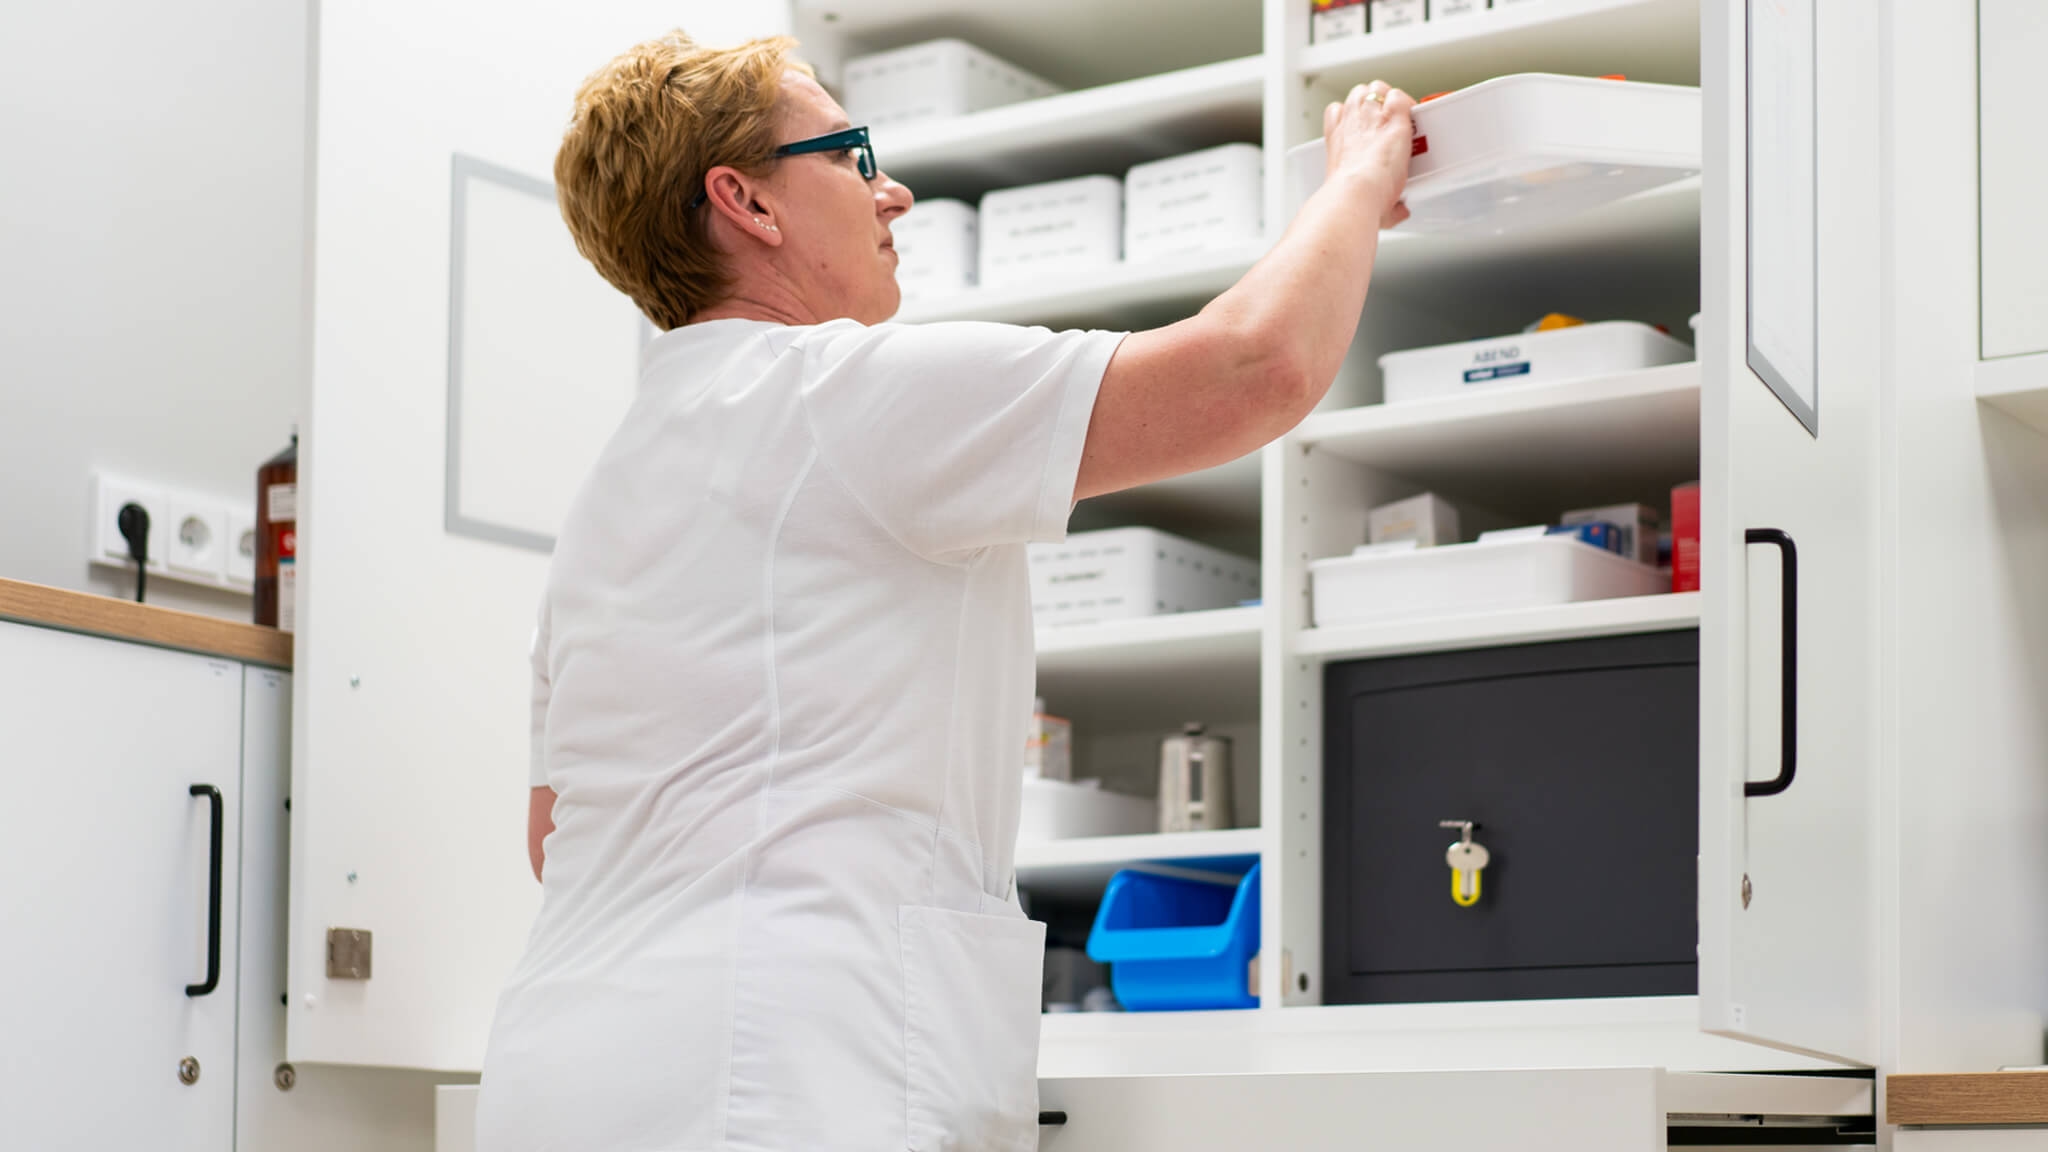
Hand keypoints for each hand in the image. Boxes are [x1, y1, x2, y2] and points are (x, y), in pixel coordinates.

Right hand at [1323, 80, 1415, 229]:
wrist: (1356, 194)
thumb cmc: (1353, 200)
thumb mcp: (1362, 199)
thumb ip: (1386, 206)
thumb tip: (1399, 212)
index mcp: (1338, 141)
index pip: (1337, 112)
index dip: (1351, 114)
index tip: (1362, 125)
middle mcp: (1351, 124)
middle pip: (1359, 95)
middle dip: (1374, 102)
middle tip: (1386, 119)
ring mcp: (1372, 118)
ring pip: (1377, 89)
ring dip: (1389, 98)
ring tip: (1400, 113)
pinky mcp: (1393, 118)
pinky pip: (1400, 97)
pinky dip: (1409, 104)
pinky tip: (1414, 117)